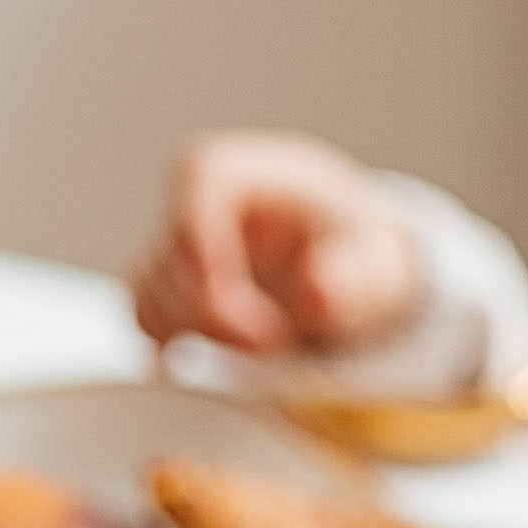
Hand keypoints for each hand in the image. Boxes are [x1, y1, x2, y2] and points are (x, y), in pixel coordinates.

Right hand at [128, 133, 422, 356]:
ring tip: (268, 348)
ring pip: (148, 293)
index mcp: (254, 171)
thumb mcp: (380, 263)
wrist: (353, 275)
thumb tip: (317, 291)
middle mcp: (203, 202)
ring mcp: (177, 249)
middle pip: (170, 248)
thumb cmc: (363, 255)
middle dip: (215, 310)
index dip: (200, 234)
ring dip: (200, 335)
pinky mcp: (169, 292)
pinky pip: (147, 323)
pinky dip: (183, 349)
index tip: (227, 293)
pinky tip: (234, 357)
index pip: (199, 174)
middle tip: (276, 343)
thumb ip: (357, 276)